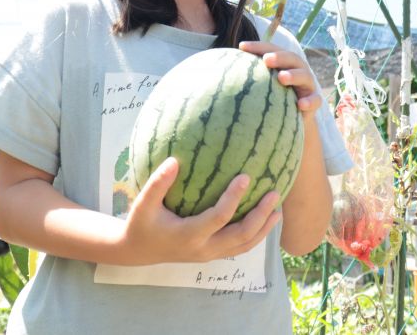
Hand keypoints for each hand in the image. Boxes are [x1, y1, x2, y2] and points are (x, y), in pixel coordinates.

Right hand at [121, 157, 281, 264]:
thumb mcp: (143, 203)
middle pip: (241, 236)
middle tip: (275, 194)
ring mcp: (209, 255)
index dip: (234, 198)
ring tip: (279, 210)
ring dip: (264, 229)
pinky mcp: (212, 255)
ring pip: (244, 246)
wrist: (137, 251)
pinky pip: (239, 247)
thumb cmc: (141, 223)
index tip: (246, 177)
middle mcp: (203, 249)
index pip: (219, 217)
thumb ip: (158, 183)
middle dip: (261, 216)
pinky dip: (255, 235)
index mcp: (189, 235)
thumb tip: (174, 160)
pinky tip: (264, 219)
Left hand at [238, 40, 322, 117]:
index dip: (257, 47)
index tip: (241, 47)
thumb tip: (212, 72)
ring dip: (294, 75)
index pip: (270, 50)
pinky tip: (299, 105)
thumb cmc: (270, 98)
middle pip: (290, 58)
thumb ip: (245, 77)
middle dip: (278, 57)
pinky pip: (314, 100)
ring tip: (282, 78)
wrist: (292, 119)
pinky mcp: (313, 101)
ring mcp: (307, 85)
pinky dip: (309, 101)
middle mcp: (296, 69)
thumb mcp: (259, 87)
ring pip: (304, 75)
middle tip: (266, 60)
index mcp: (282, 63)